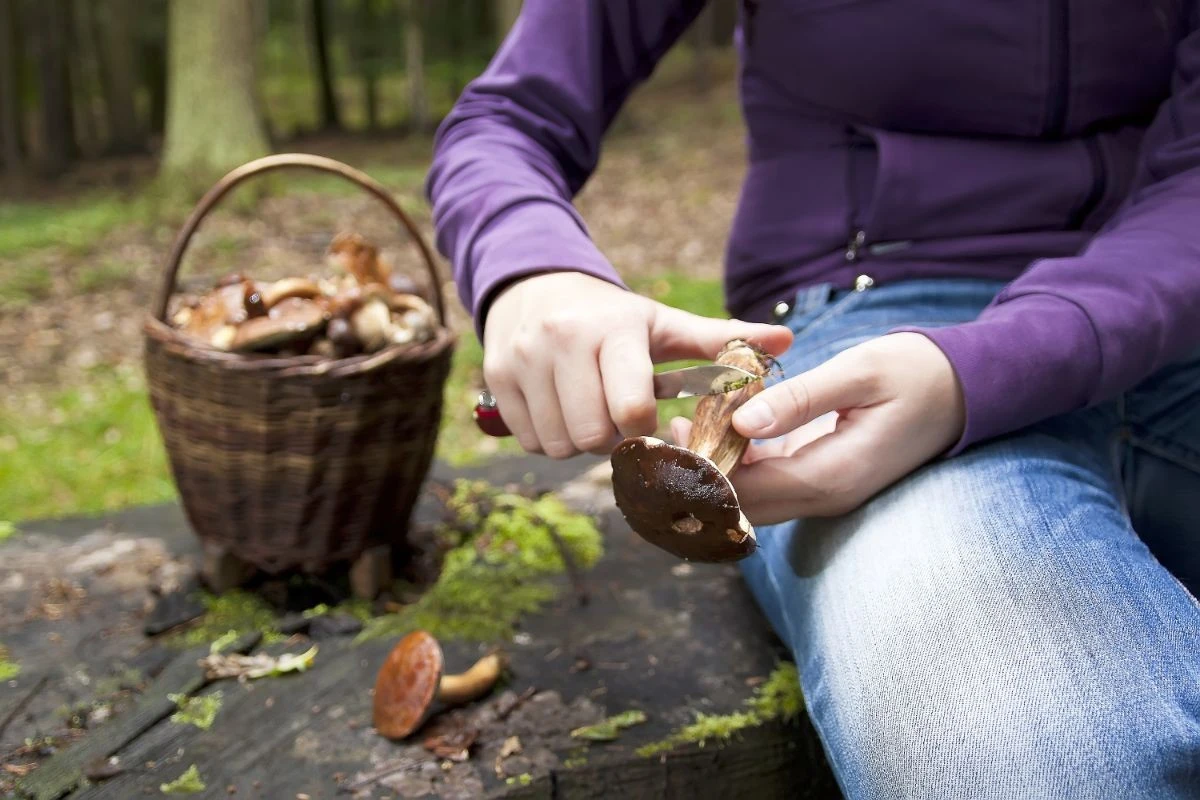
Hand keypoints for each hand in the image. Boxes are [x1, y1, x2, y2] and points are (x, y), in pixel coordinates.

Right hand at [482, 271, 793, 457]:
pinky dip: (550, 439)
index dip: (645, 430)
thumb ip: (722, 340)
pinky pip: (528, 439)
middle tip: (619, 421)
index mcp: (612, 330)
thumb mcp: (665, 324)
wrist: (536, 287)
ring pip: (558, 443)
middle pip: (591, 435)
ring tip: (591, 413)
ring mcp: (523, 358)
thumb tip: (787, 341)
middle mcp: (561, 340)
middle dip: (611, 441)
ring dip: (580, 442)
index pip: (630, 407)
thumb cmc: (614, 318)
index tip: (650, 422)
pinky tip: (563, 411)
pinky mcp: (496, 376)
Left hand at [669, 332, 964, 521]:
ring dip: (716, 471)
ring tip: (681, 425)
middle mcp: (825, 497)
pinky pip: (770, 482)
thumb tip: (741, 424)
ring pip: (753, 499)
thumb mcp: (857, 374)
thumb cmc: (914, 373)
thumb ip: (798, 400)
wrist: (965, 389)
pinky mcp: (823, 478)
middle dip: (700, 476)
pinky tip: (717, 428)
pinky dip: (739, 463)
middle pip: (743, 506)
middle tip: (665, 431)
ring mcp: (825, 492)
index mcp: (831, 476)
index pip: (748, 491)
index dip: (702, 471)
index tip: (671, 436)